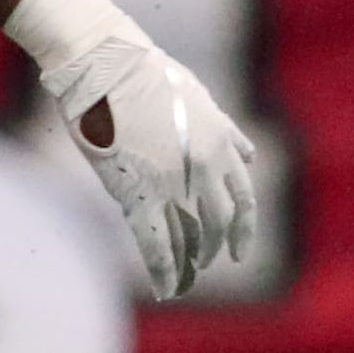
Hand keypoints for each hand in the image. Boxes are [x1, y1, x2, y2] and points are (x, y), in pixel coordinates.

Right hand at [8, 0, 260, 295]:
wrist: (105, 62)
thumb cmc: (145, 74)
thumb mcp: (200, 101)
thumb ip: (226, 134)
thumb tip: (248, 156)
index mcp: (220, 146)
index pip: (243, 200)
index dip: (243, 228)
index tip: (239, 249)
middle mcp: (203, 168)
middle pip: (219, 223)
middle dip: (215, 247)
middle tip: (208, 262)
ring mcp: (171, 181)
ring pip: (191, 237)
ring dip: (191, 263)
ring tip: (187, 278)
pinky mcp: (136, 191)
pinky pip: (156, 242)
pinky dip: (163, 270)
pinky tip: (166, 290)